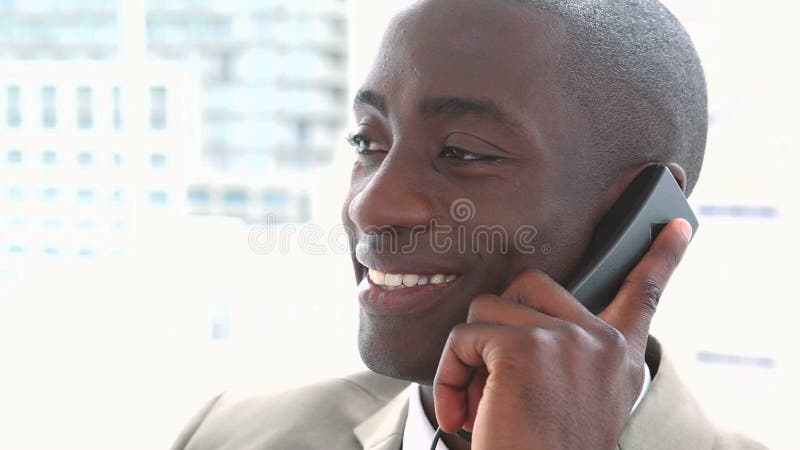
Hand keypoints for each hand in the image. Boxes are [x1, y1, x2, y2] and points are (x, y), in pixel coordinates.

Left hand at [433, 218, 692, 448]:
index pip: (643, 295)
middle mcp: (603, 344)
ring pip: (488, 309)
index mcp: (619, 358)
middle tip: (494, 382)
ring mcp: (567, 340)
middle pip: (529, 286)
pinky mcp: (525, 347)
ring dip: (471, 357)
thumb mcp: (574, 401)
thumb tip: (518, 309)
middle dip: (498, 327)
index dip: (661, 258)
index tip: (677, 226)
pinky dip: (450, 374)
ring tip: (480, 403)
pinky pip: (465, 337)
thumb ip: (567, 353)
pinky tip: (463, 415)